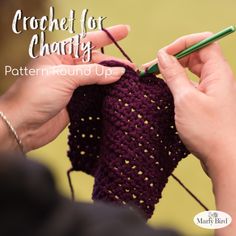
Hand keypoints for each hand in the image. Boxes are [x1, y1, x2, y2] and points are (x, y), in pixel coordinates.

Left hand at [0, 25, 133, 152]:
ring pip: (97, 79)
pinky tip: (117, 93)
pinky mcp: (76, 101)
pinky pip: (95, 94)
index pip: (88, 41)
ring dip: (112, 79)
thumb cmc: (35, 96)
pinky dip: (106, 94)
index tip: (126, 31)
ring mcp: (72, 86)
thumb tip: (118, 72)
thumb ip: (93, 73)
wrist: (22, 125)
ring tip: (129, 81)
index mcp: (60, 55)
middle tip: (132, 68)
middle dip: (114, 63)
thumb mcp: (64, 77)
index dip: (108, 35)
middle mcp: (67, 69)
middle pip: (96, 61)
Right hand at [143, 33, 235, 234]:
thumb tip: (163, 55)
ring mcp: (211, 92)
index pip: (203, 42)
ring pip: (191, 72)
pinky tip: (164, 91)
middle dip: (173, 58)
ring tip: (153, 77)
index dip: (183, 44)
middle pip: (195, 57)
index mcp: (218, 72)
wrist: (224, 159)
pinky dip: (176, 85)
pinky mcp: (205, 103)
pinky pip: (190, 86)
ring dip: (172, 72)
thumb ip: (174, 74)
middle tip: (152, 67)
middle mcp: (216, 79)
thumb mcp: (186, 99)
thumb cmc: (209, 130)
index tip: (164, 54)